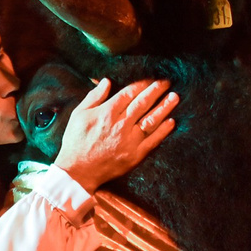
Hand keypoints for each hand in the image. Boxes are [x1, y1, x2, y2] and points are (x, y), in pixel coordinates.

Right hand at [51, 77, 178, 191]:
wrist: (78, 172)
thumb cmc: (76, 142)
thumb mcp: (79, 115)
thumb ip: (94, 96)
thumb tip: (106, 81)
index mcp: (107, 112)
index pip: (129, 92)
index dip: (142, 84)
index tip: (150, 78)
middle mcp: (121, 125)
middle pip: (143, 103)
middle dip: (156, 90)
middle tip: (166, 82)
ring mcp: (130, 141)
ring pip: (151, 120)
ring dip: (164, 107)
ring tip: (174, 97)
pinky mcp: (135, 155)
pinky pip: (153, 140)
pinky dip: (164, 131)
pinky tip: (171, 121)